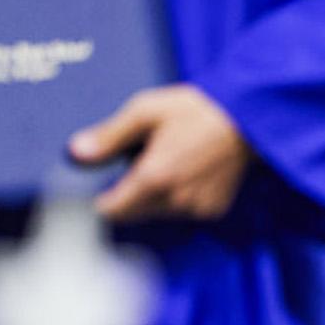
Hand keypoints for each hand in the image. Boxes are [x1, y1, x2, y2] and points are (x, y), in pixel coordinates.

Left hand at [68, 84, 250, 221]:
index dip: (99, 202)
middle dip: (126, 196)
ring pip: (157, 214)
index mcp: (153, 178)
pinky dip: (177, 198)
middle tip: (138, 164)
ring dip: (152, 198)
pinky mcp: (213, 210)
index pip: (110, 211)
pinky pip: (182, 212)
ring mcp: (196, 208)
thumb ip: (108, 136)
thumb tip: (75, 154)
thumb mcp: (147, 110)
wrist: (250, 118)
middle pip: (132, 215)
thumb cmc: (198, 109)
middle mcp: (174, 200)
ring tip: (166, 164)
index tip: (98, 189)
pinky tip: (187, 172)